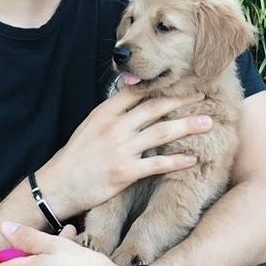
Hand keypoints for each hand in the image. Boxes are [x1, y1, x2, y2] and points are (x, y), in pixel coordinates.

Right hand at [39, 86, 211, 215]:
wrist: (58, 185)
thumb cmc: (76, 156)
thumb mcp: (89, 126)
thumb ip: (112, 113)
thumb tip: (133, 98)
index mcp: (105, 112)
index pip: (138, 92)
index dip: (162, 85)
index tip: (181, 81)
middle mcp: (114, 127)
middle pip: (155, 108)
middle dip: (182, 100)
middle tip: (203, 95)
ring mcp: (120, 149)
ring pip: (161, 133)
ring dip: (187, 126)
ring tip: (207, 123)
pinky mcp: (125, 172)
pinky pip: (157, 164)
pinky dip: (177, 161)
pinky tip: (193, 158)